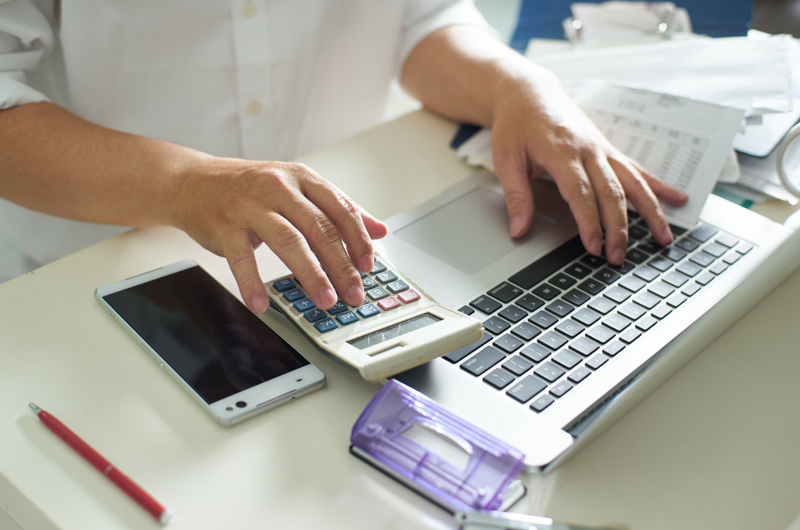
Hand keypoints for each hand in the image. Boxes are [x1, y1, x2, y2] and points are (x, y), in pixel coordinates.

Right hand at [173, 158, 386, 313]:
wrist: (193, 181)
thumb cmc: (248, 188)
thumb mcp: (297, 188)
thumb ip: (338, 208)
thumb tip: (379, 229)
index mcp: (302, 179)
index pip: (340, 209)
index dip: (358, 239)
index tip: (369, 266)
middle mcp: (279, 188)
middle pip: (319, 228)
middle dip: (341, 265)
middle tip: (353, 293)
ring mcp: (250, 207)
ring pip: (289, 242)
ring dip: (310, 275)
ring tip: (324, 300)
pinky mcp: (225, 226)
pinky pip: (241, 258)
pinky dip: (252, 283)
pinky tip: (262, 304)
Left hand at [489, 68, 688, 264]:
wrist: (529, 91)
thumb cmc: (516, 124)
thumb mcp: (505, 158)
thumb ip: (516, 196)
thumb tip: (519, 230)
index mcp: (561, 151)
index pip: (581, 193)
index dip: (590, 222)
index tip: (594, 247)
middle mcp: (588, 149)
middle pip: (611, 193)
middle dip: (618, 228)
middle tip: (618, 257)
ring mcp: (602, 149)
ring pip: (633, 182)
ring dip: (650, 212)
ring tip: (663, 238)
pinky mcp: (608, 149)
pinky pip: (637, 169)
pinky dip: (659, 186)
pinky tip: (679, 199)